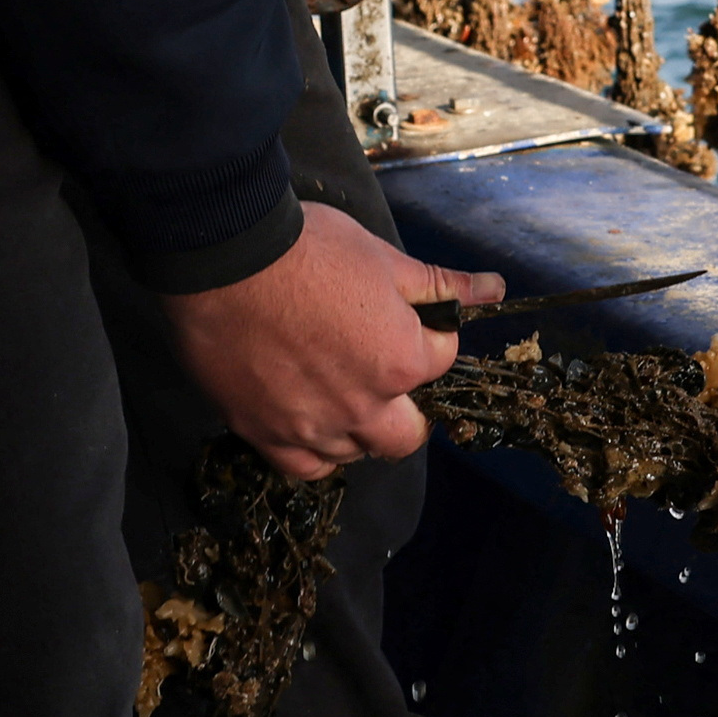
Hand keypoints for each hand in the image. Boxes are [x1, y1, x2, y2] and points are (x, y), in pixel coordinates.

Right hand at [169, 204, 500, 479]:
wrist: (223, 258)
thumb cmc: (307, 248)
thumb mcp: (383, 257)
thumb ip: (441, 285)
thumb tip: (494, 289)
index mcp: (402, 361)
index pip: (440, 361)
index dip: (426, 335)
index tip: (400, 317)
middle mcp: (364, 408)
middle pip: (407, 432)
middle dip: (406, 405)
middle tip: (379, 369)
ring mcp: (313, 428)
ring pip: (356, 452)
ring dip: (359, 429)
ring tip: (338, 391)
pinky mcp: (265, 434)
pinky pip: (304, 467)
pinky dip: (313, 452)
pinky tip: (308, 424)